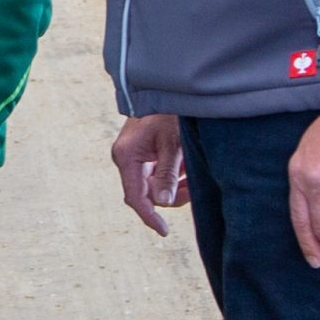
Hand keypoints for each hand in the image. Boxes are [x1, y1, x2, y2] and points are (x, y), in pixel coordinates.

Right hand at [111, 113, 187, 237]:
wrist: (164, 87)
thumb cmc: (169, 112)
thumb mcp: (173, 144)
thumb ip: (167, 175)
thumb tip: (163, 203)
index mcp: (127, 157)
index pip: (136, 197)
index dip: (150, 216)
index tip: (164, 232)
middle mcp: (125, 158)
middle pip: (147, 193)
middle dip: (172, 194)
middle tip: (194, 187)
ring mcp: (132, 155)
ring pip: (153, 184)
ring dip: (175, 183)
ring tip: (193, 171)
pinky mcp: (140, 152)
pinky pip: (155, 173)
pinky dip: (172, 174)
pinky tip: (186, 166)